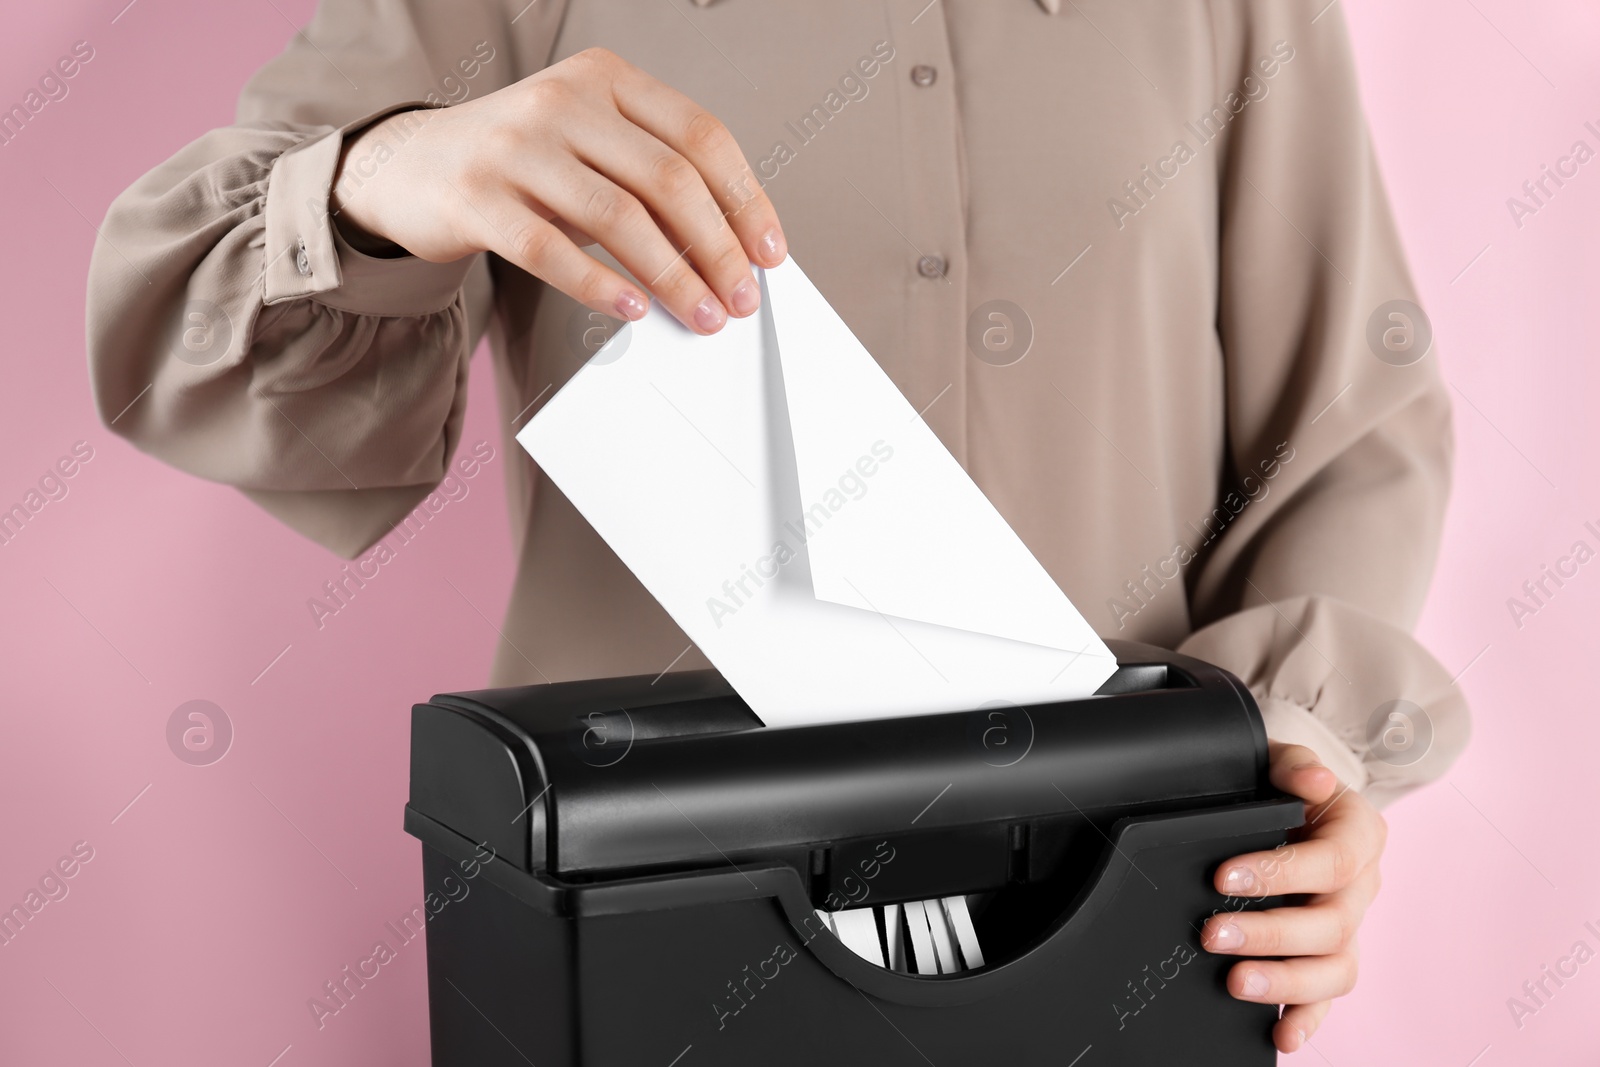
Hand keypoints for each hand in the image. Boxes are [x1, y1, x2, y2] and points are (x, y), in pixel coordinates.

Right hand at [330, 47, 786, 334]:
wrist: (408, 166)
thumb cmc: (517, 163)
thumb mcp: (587, 145)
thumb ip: (648, 177)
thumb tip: (728, 248)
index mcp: (605, 78)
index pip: (700, 136)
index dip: (745, 199)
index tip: (769, 253)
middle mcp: (563, 101)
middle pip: (668, 179)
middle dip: (717, 248)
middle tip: (740, 298)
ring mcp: (516, 146)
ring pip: (618, 218)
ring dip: (672, 276)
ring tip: (700, 315)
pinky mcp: (477, 197)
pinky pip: (551, 250)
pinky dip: (599, 285)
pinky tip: (631, 310)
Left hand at [1201, 742, 1385, 1053]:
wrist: (1289, 805)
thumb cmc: (1282, 787)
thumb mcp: (1283, 762)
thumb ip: (1295, 766)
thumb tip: (1314, 782)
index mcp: (1359, 836)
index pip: (1333, 862)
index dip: (1280, 873)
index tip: (1224, 877)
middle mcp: (1361, 887)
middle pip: (1331, 924)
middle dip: (1269, 933)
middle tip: (1212, 934)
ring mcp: (1349, 927)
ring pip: (1335, 968)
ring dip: (1286, 982)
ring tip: (1236, 983)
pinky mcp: (1330, 958)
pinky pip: (1327, 998)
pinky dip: (1307, 1020)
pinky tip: (1280, 1035)